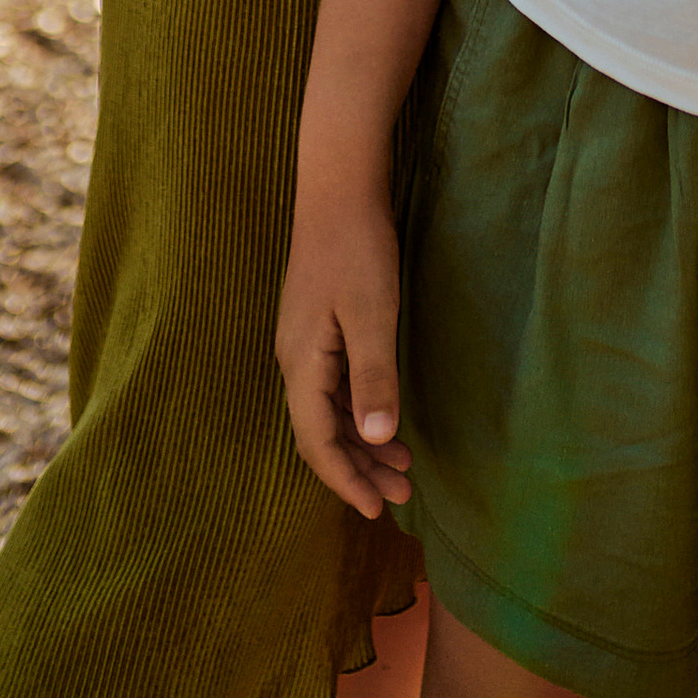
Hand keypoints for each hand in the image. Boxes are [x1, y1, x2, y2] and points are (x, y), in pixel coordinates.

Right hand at [276, 159, 411, 517]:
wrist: (338, 187)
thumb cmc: (357, 248)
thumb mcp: (371, 314)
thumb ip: (373, 378)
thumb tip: (375, 440)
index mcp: (302, 364)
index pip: (317, 442)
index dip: (346, 480)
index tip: (376, 510)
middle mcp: (295, 360)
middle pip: (320, 434)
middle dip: (358, 469)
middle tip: (400, 494)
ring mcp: (304, 344)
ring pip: (328, 412)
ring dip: (362, 442)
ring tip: (401, 466)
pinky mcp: (317, 327)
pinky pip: (334, 388)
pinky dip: (359, 412)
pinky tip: (384, 418)